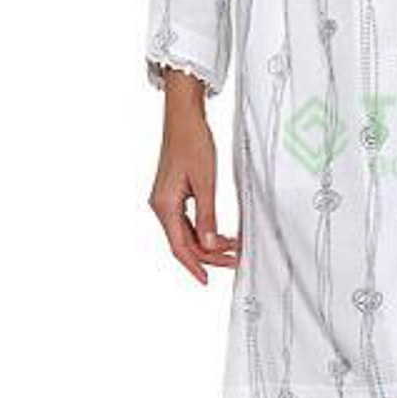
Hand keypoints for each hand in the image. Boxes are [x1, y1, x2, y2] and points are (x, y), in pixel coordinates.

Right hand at [149, 100, 239, 284]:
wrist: (184, 117)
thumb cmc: (193, 143)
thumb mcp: (205, 183)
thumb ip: (207, 216)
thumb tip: (209, 245)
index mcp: (164, 206)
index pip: (179, 246)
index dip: (194, 265)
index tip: (208, 280)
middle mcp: (161, 206)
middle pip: (184, 242)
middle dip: (209, 254)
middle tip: (235, 260)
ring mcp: (166, 200)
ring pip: (187, 233)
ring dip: (209, 242)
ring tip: (234, 246)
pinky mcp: (173, 194)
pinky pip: (188, 221)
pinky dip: (205, 230)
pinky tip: (221, 234)